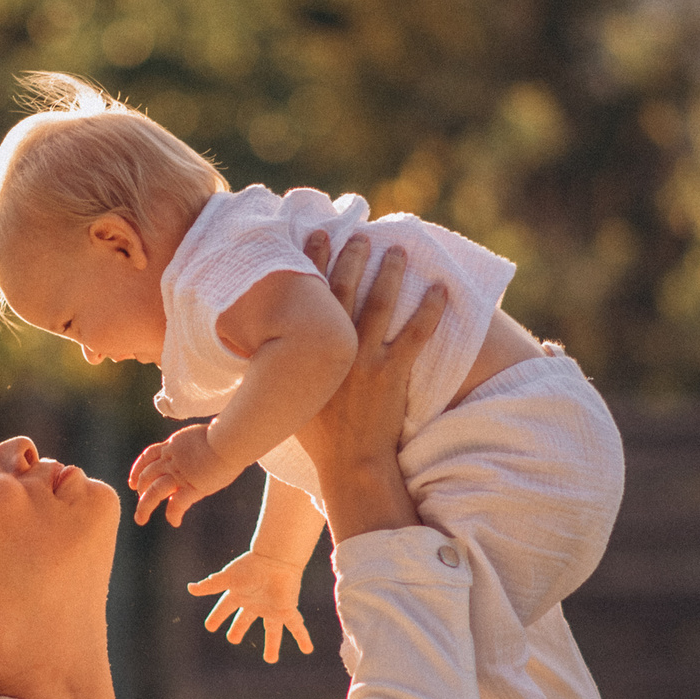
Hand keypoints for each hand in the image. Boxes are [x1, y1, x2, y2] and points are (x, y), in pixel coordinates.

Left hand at [128, 423, 236, 526]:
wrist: (230, 439)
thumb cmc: (227, 434)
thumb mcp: (203, 434)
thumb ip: (197, 444)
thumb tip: (205, 448)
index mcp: (173, 445)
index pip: (149, 456)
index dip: (138, 469)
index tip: (132, 481)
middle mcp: (172, 459)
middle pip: (147, 475)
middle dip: (140, 488)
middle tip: (138, 498)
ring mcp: (179, 474)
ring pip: (153, 492)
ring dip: (144, 506)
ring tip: (140, 519)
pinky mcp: (191, 487)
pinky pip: (176, 505)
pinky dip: (173, 515)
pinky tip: (175, 522)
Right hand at [187, 548, 314, 662]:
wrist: (275, 559)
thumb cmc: (251, 567)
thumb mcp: (227, 578)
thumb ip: (210, 586)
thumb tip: (190, 588)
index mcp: (240, 594)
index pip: (225, 608)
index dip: (217, 617)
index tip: (210, 626)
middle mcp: (255, 603)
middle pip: (245, 620)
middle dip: (239, 629)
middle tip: (232, 639)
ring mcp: (272, 608)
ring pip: (272, 630)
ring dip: (272, 644)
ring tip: (271, 659)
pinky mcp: (286, 610)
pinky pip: (296, 627)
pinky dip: (302, 638)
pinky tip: (308, 650)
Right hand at [289, 239, 445, 493]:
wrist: (349, 464)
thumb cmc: (317, 439)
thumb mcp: (286, 398)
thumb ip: (276, 371)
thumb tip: (259, 351)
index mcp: (309, 352)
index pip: (310, 296)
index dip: (313, 262)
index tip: (317, 235)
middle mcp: (336, 348)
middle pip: (344, 290)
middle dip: (351, 257)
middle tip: (359, 233)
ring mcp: (366, 359)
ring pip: (380, 304)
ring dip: (390, 274)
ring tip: (398, 250)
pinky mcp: (393, 373)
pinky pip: (416, 335)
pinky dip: (429, 311)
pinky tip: (440, 290)